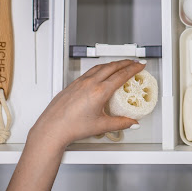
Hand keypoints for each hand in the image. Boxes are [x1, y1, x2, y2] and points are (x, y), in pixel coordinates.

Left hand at [28, 59, 143, 148]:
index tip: (140, 65)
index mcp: (99, 92)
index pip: (121, 75)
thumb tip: (132, 123)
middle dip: (126, 62)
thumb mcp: (101, 126)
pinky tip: (101, 71)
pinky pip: (90, 70)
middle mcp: (90, 84)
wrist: (52, 128)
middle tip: (134, 62)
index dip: (133, 69)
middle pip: (112, 67)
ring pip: (100, 66)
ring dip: (113, 63)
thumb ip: (121, 123)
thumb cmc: (71, 127)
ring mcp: (80, 82)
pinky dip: (101, 67)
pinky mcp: (73, 84)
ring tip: (120, 64)